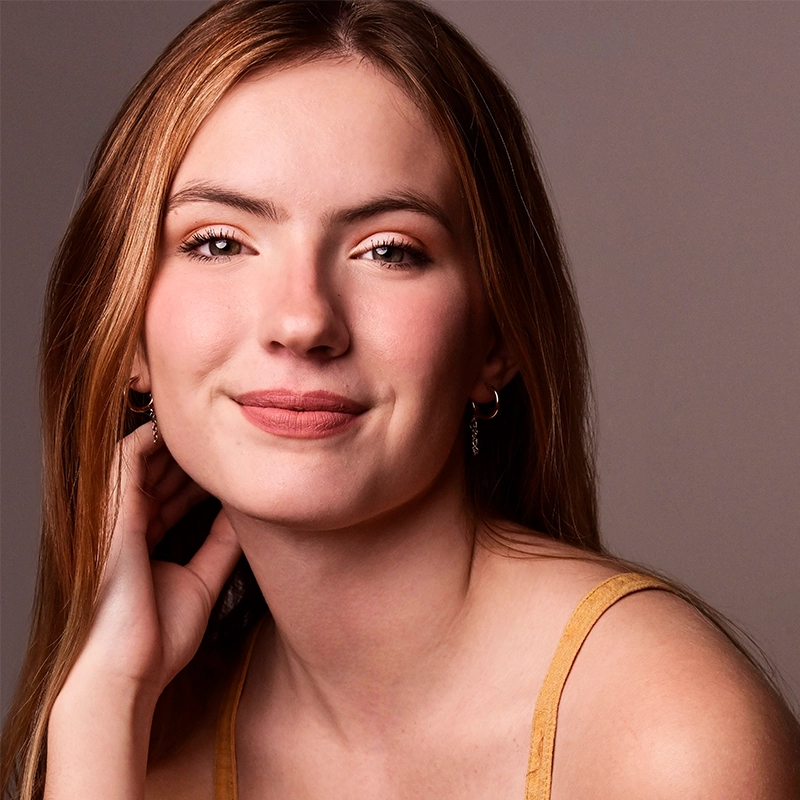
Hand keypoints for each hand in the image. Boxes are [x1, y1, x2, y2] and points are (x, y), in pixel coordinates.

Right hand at [64, 422, 242, 699]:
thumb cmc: (159, 638)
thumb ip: (220, 545)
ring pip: (145, 461)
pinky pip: (127, 459)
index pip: (171, 497)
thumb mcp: (202, 581)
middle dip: (192, 460)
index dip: (199, 479)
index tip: (232, 470)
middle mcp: (128, 525)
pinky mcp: (113, 513)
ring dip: (178, 446)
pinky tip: (181, 431)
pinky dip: (150, 439)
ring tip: (214, 434)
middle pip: (160, 475)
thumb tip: (246, 515)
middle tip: (229, 445)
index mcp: (144, 542)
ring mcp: (117, 517)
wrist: (128, 672)